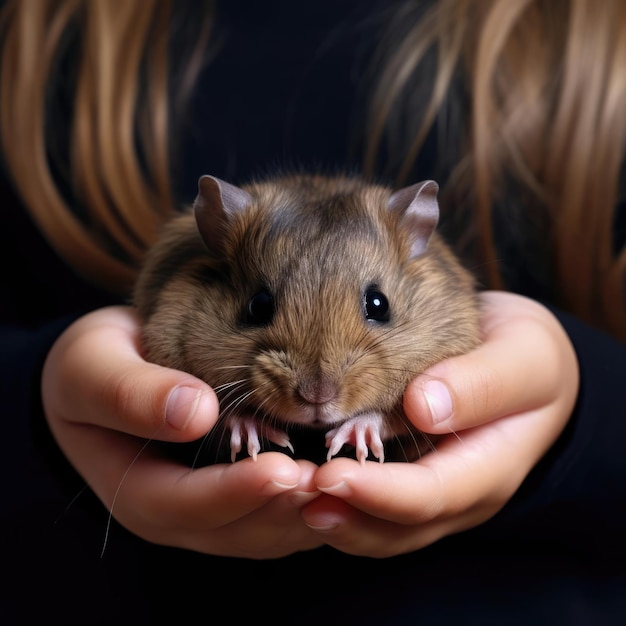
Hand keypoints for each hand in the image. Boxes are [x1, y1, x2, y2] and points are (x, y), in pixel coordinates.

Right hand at [42, 306, 321, 557]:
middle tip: (333, 481)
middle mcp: (177, 511)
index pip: (190, 504)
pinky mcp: (236, 492)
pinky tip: (340, 474)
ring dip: (306, 511)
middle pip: (238, 529)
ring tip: (347, 481)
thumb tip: (194, 412)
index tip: (282, 468)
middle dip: (286, 508)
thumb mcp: (93, 368)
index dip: (236, 492)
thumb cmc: (92, 368)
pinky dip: (310, 500)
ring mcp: (209, 508)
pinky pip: (277, 511)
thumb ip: (130, 392)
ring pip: (265, 530)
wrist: (104, 375)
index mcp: (137, 489)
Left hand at [302, 291, 578, 556]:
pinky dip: (338, 496)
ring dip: (333, 514)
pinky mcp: (411, 473)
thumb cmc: (526, 358)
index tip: (331, 476)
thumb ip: (482, 383)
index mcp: (489, 468)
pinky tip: (303, 477)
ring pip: (380, 525)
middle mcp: (457, 491)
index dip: (379, 493)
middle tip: (291, 493)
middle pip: (397, 525)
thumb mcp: (522, 358)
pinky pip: (373, 501)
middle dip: (343, 514)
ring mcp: (433, 487)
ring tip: (286, 493)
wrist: (524, 363)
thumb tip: (424, 407)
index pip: (429, 495)